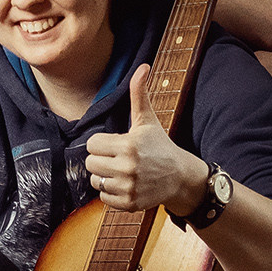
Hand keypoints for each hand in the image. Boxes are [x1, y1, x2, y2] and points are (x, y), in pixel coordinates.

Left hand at [84, 66, 209, 215]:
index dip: (101, 143)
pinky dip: (110, 192)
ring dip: (105, 176)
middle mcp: (127, 168)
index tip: (114, 144)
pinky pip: (103, 198)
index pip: (92, 144)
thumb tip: (143, 66)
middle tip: (116, 158)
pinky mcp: (129, 203)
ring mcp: (128, 187)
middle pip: (90, 163)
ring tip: (121, 171)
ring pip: (95, 181)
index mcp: (128, 145)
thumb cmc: (160, 146)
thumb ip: (139, 93)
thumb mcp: (148, 120)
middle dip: (101, 159)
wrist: (180, 177)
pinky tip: (124, 184)